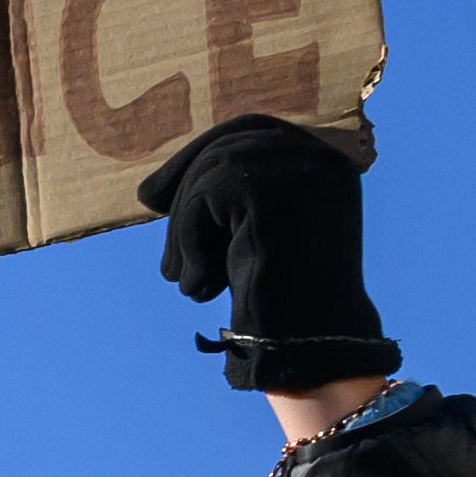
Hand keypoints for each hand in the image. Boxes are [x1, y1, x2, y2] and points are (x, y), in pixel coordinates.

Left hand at [136, 116, 393, 398]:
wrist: (307, 347)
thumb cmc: (278, 300)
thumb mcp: (251, 235)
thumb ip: (224, 200)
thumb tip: (149, 189)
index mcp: (326, 162)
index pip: (253, 129)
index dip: (199, 154)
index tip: (153, 195)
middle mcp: (320, 157)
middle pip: (228, 145)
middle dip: (182, 189)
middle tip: (156, 230)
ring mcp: (301, 169)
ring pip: (211, 170)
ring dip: (184, 229)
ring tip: (185, 280)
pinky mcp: (273, 190)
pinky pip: (205, 196)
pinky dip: (188, 240)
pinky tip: (199, 285)